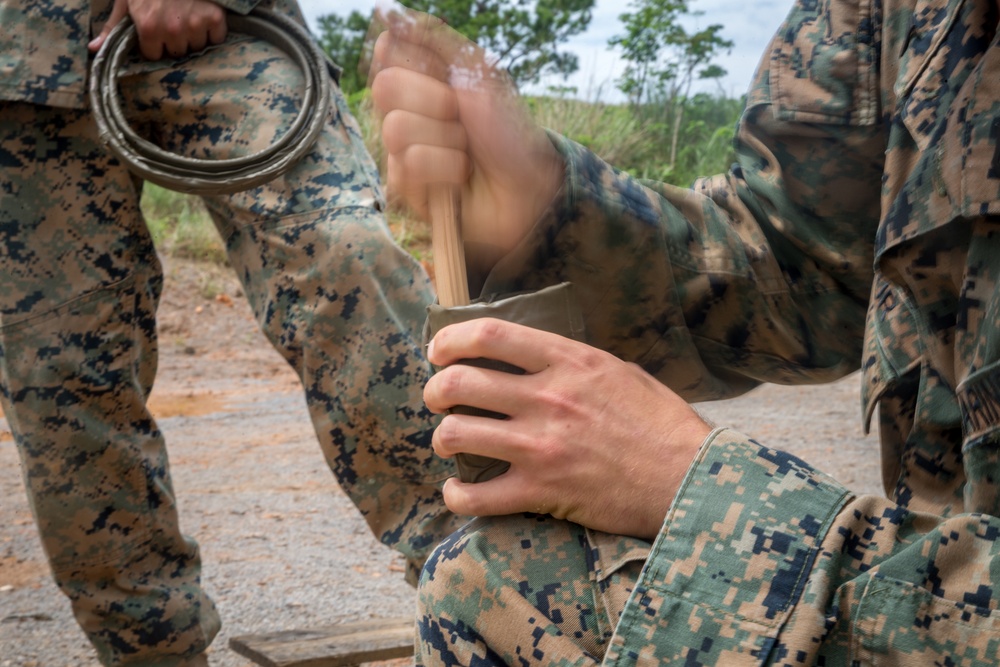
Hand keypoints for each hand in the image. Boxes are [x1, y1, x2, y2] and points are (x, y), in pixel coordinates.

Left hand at [89, 0, 227, 60]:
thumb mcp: (125, 0)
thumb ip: (112, 26)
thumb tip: (94, 49)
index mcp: (149, 28)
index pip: (154, 55)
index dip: (153, 43)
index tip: (155, 30)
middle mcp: (173, 30)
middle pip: (176, 52)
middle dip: (174, 40)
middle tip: (173, 19)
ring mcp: (196, 25)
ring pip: (196, 46)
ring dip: (193, 35)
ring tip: (188, 16)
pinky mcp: (215, 18)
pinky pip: (216, 38)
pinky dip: (213, 30)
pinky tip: (204, 16)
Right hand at [367, 5, 564, 273]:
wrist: (528, 182)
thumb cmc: (507, 128)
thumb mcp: (477, 70)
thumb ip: (432, 37)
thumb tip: (385, 11)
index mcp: (417, 77)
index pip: (388, 51)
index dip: (421, 64)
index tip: (451, 77)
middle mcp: (403, 109)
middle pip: (385, 87)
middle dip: (437, 101)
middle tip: (463, 116)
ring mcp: (400, 148)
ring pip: (397, 129)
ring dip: (446, 138)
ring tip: (466, 150)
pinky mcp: (406, 185)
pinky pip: (410, 164)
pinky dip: (446, 166)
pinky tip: (460, 175)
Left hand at [424, 319, 712, 539]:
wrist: (689, 478)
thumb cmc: (660, 423)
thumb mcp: (620, 371)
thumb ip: (573, 361)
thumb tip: (534, 356)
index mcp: (568, 360)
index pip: (489, 334)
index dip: (449, 339)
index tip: (438, 351)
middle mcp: (548, 398)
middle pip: (459, 382)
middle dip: (435, 391)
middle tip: (437, 399)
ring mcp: (541, 446)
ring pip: (456, 433)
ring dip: (443, 438)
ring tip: (450, 442)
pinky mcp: (541, 491)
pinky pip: (474, 496)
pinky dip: (456, 495)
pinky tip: (459, 490)